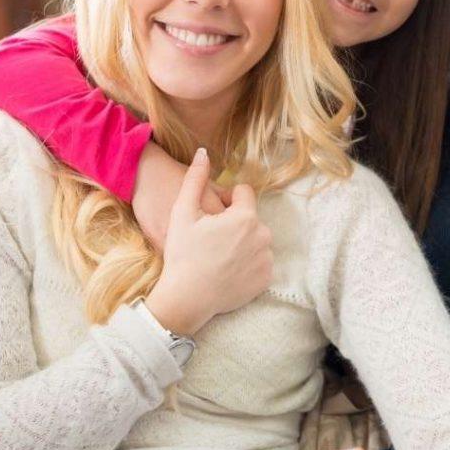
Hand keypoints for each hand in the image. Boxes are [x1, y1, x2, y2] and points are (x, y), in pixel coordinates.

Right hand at [145, 148, 273, 333]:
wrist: (186, 298)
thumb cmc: (183, 253)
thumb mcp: (182, 212)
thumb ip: (195, 178)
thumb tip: (203, 151)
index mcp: (246, 217)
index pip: (244, 194)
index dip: (227, 200)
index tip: (211, 216)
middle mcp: (263, 235)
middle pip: (250, 218)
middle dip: (234, 222)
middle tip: (211, 238)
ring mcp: (266, 259)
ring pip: (255, 240)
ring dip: (242, 242)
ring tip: (217, 255)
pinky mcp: (266, 278)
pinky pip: (258, 262)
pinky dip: (247, 263)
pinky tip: (226, 269)